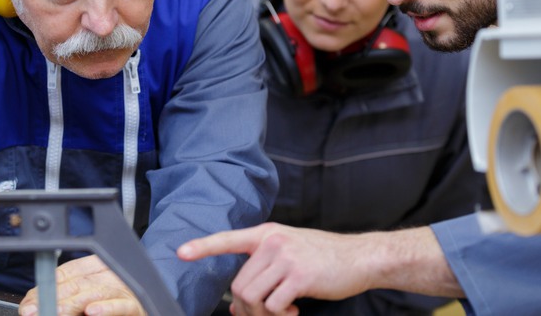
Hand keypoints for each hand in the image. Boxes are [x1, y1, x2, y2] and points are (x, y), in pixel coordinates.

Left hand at [19, 255, 145, 315]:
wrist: (150, 305)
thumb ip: (68, 297)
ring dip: (71, 304)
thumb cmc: (116, 302)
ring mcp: (123, 289)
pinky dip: (107, 308)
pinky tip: (93, 311)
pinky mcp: (136, 305)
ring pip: (94, 293)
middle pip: (76, 283)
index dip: (43, 289)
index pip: (63, 274)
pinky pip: (120, 306)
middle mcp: (109, 274)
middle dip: (51, 298)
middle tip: (34, 311)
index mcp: (95, 267)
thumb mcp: (89, 294)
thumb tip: (36, 305)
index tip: (28, 305)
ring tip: (56, 312)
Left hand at [177, 223, 376, 315]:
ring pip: (252, 298)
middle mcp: (273, 242)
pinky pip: (274, 306)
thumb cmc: (323, 257)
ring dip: (264, 315)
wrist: (359, 258)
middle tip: (268, 313)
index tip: (180, 253)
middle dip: (248, 309)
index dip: (203, 247)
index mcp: (267, 234)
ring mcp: (286, 257)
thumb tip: (237, 305)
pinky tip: (296, 310)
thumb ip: (263, 270)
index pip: (228, 239)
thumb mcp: (290, 252)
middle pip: (239, 286)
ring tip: (283, 311)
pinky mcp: (299, 276)